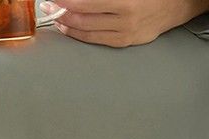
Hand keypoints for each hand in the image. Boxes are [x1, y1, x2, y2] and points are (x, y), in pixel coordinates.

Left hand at [41, 0, 208, 46]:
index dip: (65, 1)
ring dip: (66, 24)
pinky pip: (96, 40)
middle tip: (49, 6)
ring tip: (56, 17)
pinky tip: (70, 29)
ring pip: (86, 32)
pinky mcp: (126, 42)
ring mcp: (125, 34)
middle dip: (61, 12)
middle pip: (82, 18)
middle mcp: (125, 19)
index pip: (84, 3)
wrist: (181, 2)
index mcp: (127, 1)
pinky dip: (79, 34)